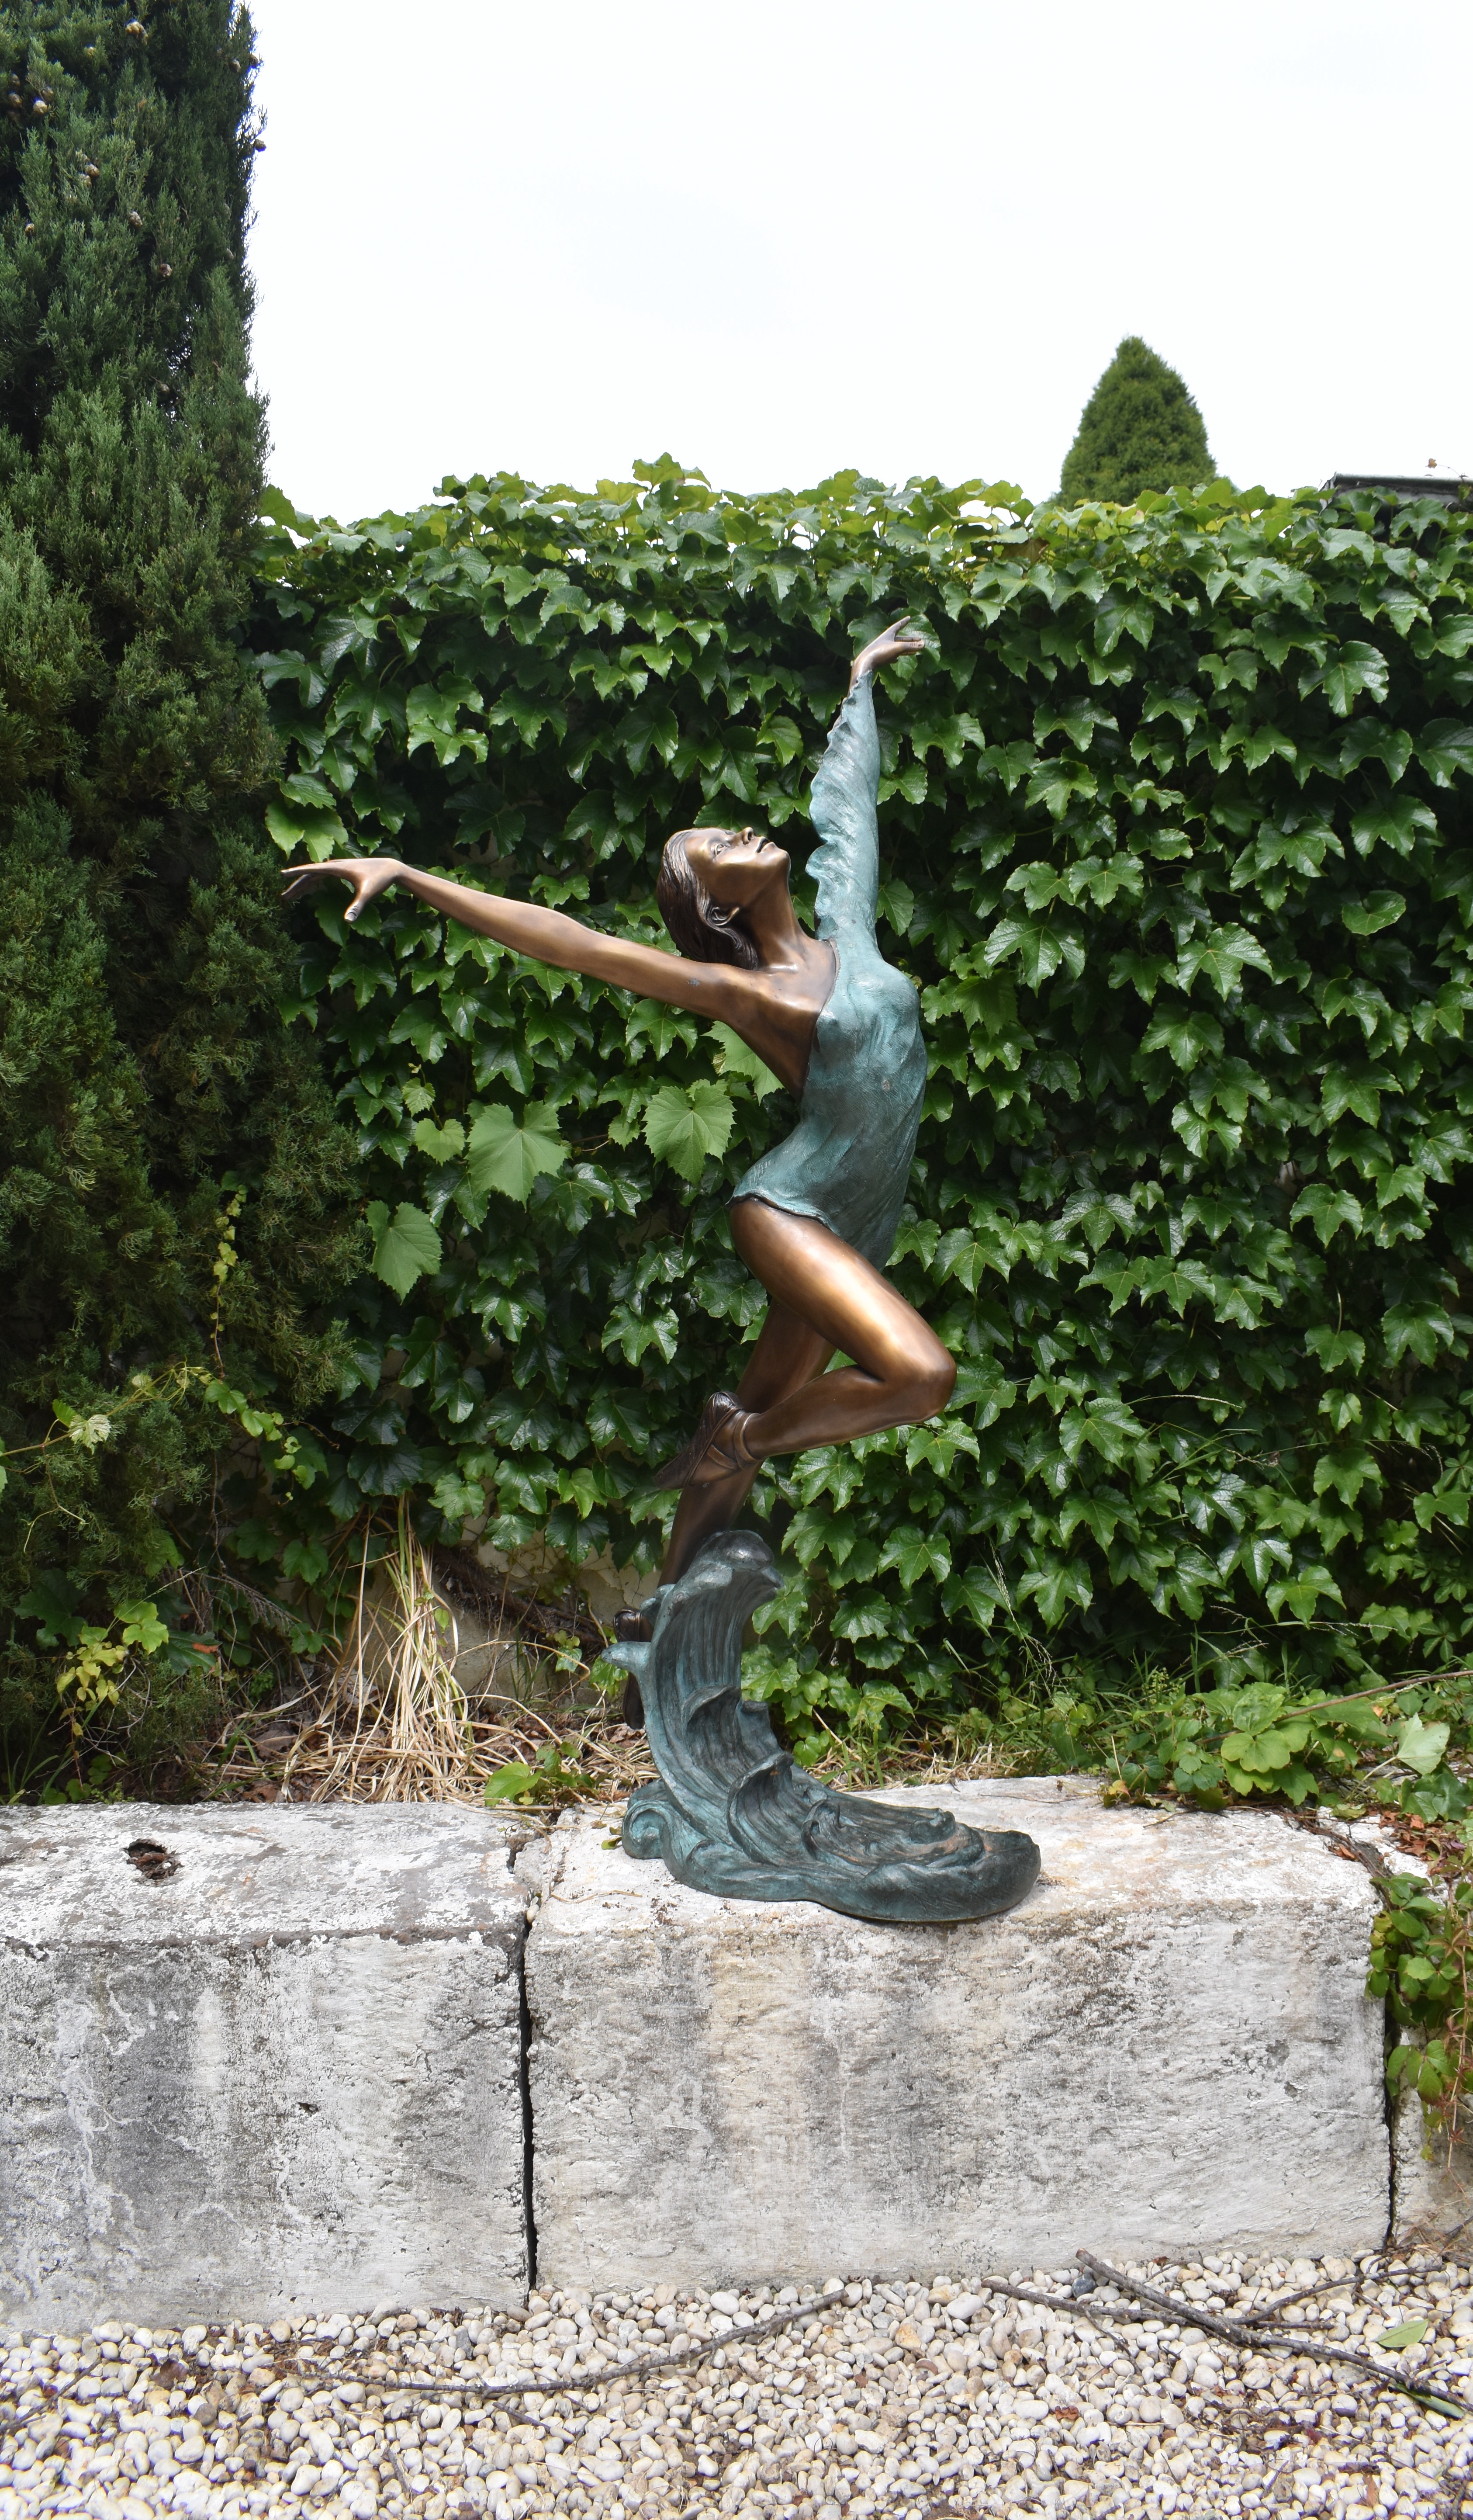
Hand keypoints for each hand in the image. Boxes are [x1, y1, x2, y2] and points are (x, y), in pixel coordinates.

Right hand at [279, 855, 403, 924]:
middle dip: (296, 885)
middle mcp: (335, 865)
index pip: (312, 869)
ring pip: (314, 875)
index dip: (296, 872)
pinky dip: (312, 883)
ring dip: (302, 885)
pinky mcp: (341, 871)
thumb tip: (348, 921)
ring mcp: (337, 867)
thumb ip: (357, 906)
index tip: (282, 874)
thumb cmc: (380, 879)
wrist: (391, 868)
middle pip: (310, 874)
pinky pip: (322, 876)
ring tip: (290, 897)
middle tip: (284, 897)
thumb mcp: (368, 893)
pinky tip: (306, 891)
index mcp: (337, 867)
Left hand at [849, 615, 928, 688]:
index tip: (908, 617)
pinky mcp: (880, 659)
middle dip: (910, 640)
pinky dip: (895, 657)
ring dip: (906, 649)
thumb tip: (923, 644)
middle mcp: (885, 641)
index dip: (904, 622)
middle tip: (919, 640)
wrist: (865, 664)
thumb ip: (910, 646)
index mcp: (888, 635)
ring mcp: (882, 650)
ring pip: (897, 648)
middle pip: (900, 639)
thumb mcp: (897, 648)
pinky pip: (890, 657)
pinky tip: (896, 660)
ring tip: (914, 651)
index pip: (898, 626)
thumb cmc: (880, 652)